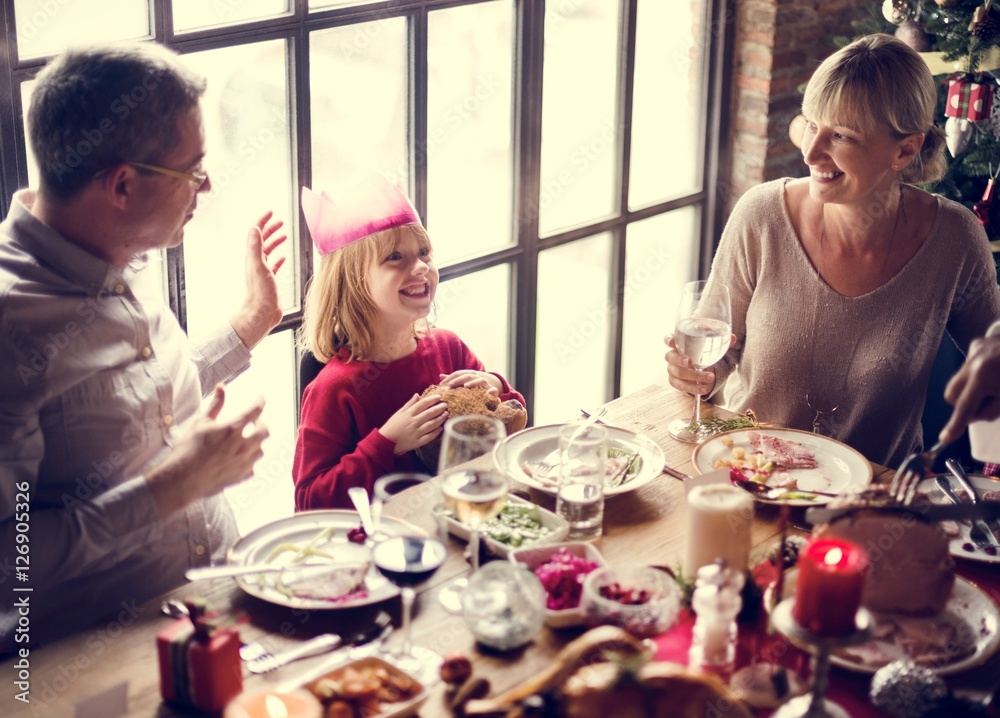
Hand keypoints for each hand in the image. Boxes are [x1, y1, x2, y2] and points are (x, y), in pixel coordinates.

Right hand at [146, 385, 268, 516]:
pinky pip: (253, 467)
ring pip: (260, 450)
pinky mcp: (240, 477)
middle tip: (252, 422)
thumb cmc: (188, 448)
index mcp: (233, 429)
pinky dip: (249, 461)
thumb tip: (221, 387)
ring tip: (245, 440)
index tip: (260, 397)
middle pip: (264, 431)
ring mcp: (244, 463)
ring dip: (256, 443)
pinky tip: (240, 458)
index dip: (260, 401)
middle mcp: (243, 446)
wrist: (181, 479)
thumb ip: (215, 404)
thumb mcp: (201, 422)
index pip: (255, 410)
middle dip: (260, 423)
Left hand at [230, 212, 286, 348]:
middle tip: (281, 221)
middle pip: (262, 240)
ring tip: (284, 234)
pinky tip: (284, 257)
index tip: (271, 212)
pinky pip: (274, 265)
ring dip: (275, 241)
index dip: (263, 221)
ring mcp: (263, 271)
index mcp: (252, 257)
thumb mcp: (258, 265)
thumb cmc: (261, 292)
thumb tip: (254, 227)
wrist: (261, 314)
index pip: (256, 233)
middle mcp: (256, 262)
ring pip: (268, 251)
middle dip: (271, 229)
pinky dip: (279, 258)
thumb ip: (255, 246)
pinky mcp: (270, 281)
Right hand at [381, 393, 448, 453]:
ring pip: (431, 424)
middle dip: (439, 408)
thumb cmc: (392, 426)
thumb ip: (409, 404)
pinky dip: (436, 432)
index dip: (432, 399)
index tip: (439, 396)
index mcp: (408, 414)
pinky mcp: (417, 442)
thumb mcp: (399, 413)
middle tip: (446, 404)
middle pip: (429, 413)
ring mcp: (416, 433)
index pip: (423, 404)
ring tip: (446, 414)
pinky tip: (441, 428)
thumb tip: (417, 394)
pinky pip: (429, 437)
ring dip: (440, 419)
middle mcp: (413, 422)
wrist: (385, 442)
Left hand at [438, 370, 500, 394]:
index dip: (449, 378)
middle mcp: (477, 376)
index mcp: (469, 374)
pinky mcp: (493, 390)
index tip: (441, 384)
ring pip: (480, 380)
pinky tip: (488, 393)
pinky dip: (492, 391)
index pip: (458, 373)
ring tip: (466, 386)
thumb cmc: (474, 384)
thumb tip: (440, 376)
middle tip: (450, 385)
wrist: (493, 383)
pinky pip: (494, 390)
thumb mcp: (464, 380)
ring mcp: (485, 382)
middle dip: (458, 380)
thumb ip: (454, 379)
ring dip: (473, 382)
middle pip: (467, 375)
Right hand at [663, 334, 732, 395]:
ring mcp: (672, 369)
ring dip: (694, 376)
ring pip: (678, 373)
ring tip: (710, 377)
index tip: (672, 342)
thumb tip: (733, 337)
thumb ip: (720, 340)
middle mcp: (672, 356)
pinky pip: (680, 386)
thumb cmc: (701, 353)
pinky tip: (703, 389)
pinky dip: (692, 388)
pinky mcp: (675, 381)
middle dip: (680, 360)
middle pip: (670, 357)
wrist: (700, 368)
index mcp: (678, 344)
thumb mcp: (710, 345)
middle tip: (691, 362)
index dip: (668, 340)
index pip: (669, 339)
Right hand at [939, 335, 999, 444]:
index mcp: (983, 377)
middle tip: (985, 405)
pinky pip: (968, 365)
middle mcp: (973, 362)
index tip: (945, 439)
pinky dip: (978, 373)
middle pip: (951, 393)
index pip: (964, 407)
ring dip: (971, 388)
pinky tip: (995, 370)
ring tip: (994, 385)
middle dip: (962, 403)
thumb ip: (990, 411)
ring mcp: (974, 351)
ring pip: (959, 380)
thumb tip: (971, 417)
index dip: (955, 425)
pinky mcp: (978, 344)